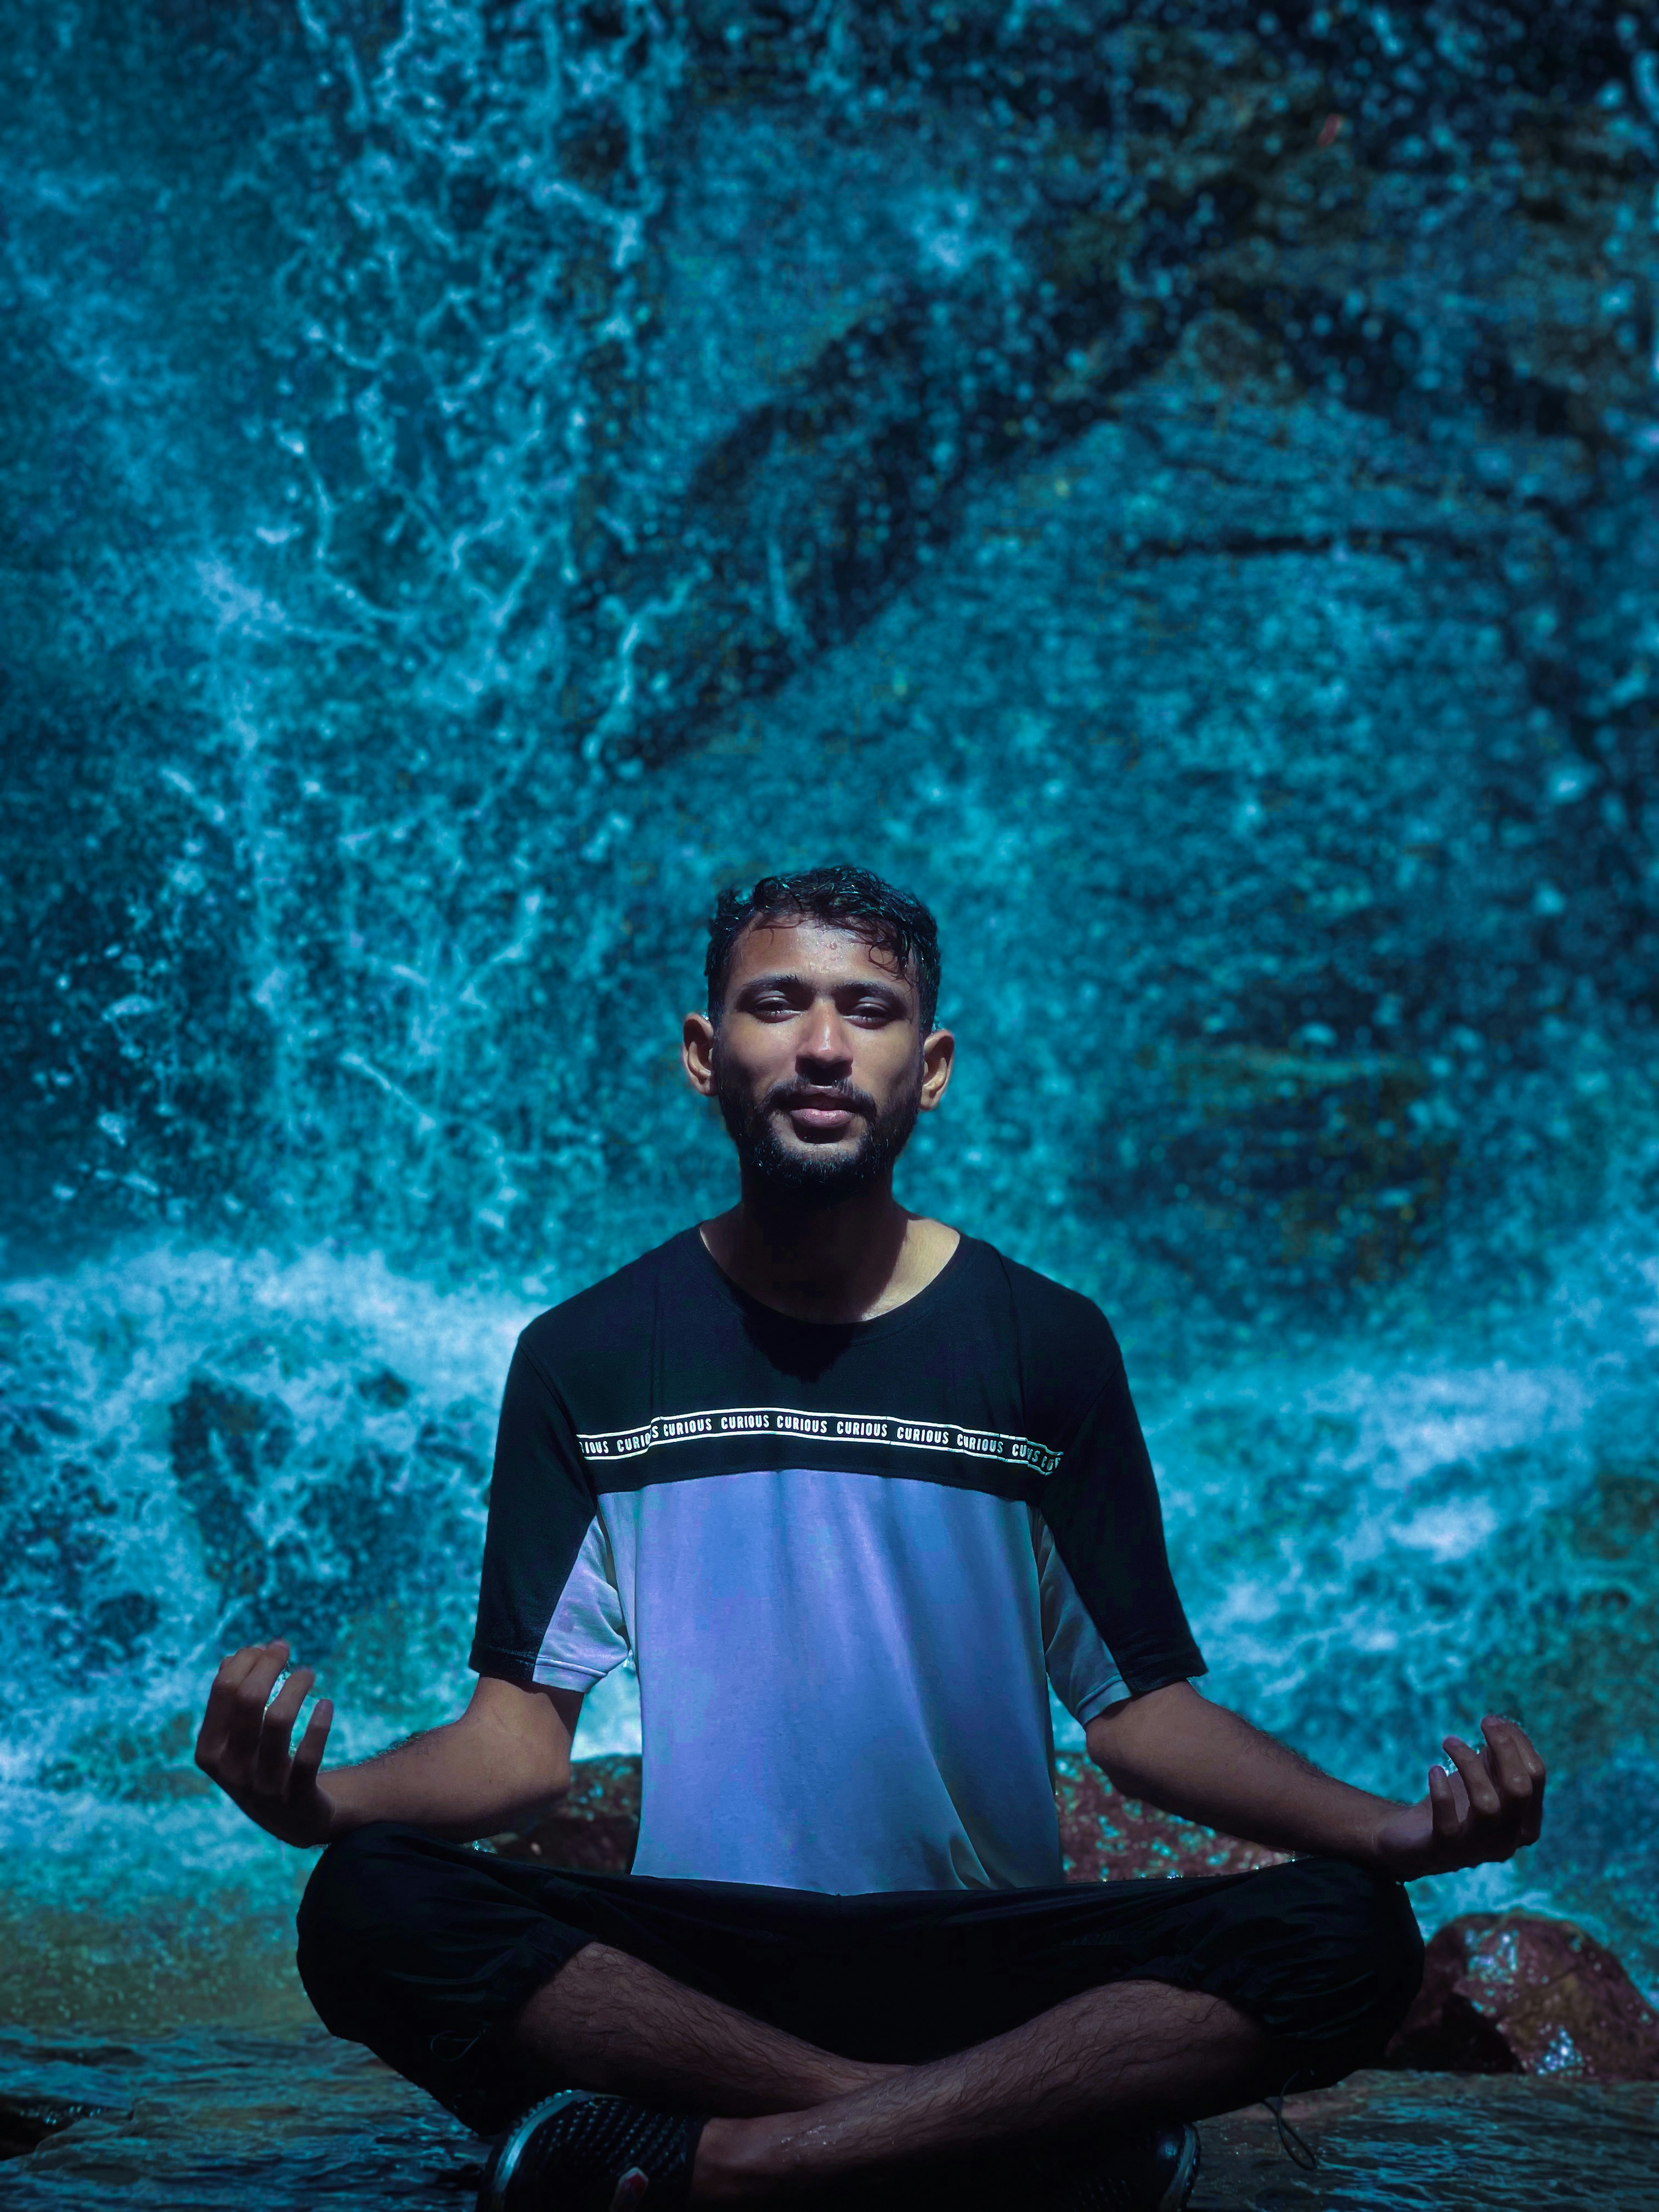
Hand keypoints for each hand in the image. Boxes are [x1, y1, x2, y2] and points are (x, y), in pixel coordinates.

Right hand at [194, 1639, 337, 1847]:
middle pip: (248, 1700)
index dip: (247, 1660)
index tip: (267, 1647)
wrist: (292, 1819)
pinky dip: (319, 1724)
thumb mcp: (238, 1738)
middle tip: (286, 1649)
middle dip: (269, 1665)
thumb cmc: (262, 1764)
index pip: (223, 1691)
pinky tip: (327, 1705)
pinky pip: (308, 1755)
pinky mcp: (296, 1796)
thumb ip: (232, 1699)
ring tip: (309, 1673)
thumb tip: (236, 1655)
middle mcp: (230, 1770)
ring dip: (296, 1687)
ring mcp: (262, 1786)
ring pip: (277, 1721)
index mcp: (209, 1751)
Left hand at [1373, 1715, 1544, 1879]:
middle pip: (1519, 1789)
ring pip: (1487, 1805)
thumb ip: (1500, 1755)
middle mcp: (1508, 1841)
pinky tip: (1434, 1770)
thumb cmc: (1457, 1802)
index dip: (1517, 1742)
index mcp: (1526, 1823)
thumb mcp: (1483, 1777)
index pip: (1535, 1777)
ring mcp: (1476, 1850)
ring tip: (1449, 1741)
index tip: (1492, 1720)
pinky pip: (1448, 1821)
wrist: (1414, 1838)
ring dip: (1468, 1764)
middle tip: (1483, 1721)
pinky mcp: (1444, 1849)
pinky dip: (1441, 1791)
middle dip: (1504, 1748)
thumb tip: (1503, 1724)